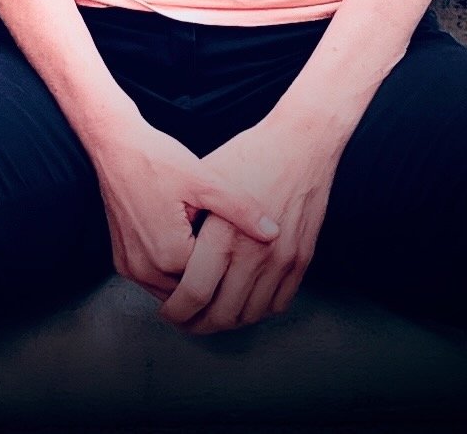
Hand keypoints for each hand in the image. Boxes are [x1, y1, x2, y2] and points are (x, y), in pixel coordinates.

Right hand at [88, 112, 280, 304]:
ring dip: (190, 275)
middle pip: (191, 289)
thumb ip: (241, 209)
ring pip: (172, 289)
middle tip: (230, 253)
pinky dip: (171, 269)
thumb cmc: (157, 158)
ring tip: (207, 246)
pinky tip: (184, 243)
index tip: (242, 249)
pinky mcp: (122, 261)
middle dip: (210, 275)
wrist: (115, 145)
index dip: (229, 266)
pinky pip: (154, 279)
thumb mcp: (205, 180)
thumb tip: (273, 232)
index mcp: (169, 254)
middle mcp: (146, 270)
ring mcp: (130, 268)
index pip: (211, 280)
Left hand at [158, 115, 344, 334]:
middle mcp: (255, 254)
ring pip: (250, 315)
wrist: (302, 143)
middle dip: (197, 324)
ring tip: (209, 315)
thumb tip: (164, 251)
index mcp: (225, 234)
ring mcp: (282, 261)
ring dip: (227, 322)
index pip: (195, 294)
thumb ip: (189, 220)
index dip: (177, 310)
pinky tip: (241, 301)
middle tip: (184, 320)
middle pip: (222, 314)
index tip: (168, 311)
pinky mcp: (301, 260)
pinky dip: (257, 311)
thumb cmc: (251, 155)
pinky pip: (277, 304)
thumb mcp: (207, 179)